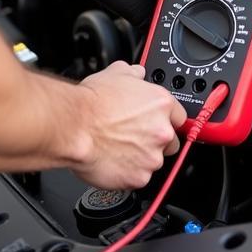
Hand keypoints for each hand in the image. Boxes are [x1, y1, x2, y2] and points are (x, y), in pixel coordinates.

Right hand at [72, 61, 186, 189]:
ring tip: (117, 148)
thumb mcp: (115, 74)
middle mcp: (162, 131)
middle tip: (133, 136)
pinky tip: (112, 161)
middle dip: (155, 141)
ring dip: (140, 157)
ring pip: (153, 161)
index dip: (165, 120)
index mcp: (161, 104)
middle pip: (171, 142)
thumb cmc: (90, 102)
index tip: (156, 123)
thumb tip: (137, 74)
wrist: (73, 127)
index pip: (179, 116)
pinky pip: (138, 177)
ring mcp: (152, 157)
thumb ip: (133, 74)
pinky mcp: (139, 178)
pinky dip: (127, 172)